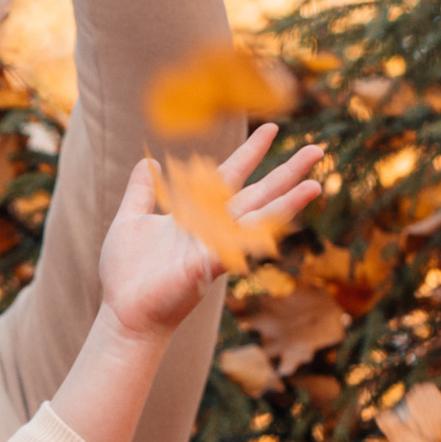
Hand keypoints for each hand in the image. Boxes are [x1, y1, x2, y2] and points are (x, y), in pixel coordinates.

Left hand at [99, 127, 328, 340]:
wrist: (123, 313)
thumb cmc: (127, 273)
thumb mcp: (130, 220)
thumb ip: (141, 191)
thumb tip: (148, 161)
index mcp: (195, 214)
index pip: (230, 176)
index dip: (250, 152)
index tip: (272, 128)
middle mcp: (212, 228)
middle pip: (257, 194)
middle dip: (286, 172)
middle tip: (317, 149)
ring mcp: (213, 247)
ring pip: (258, 220)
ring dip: (287, 203)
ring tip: (315, 185)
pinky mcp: (205, 267)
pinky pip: (237, 247)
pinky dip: (256, 236)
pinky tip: (279, 222)